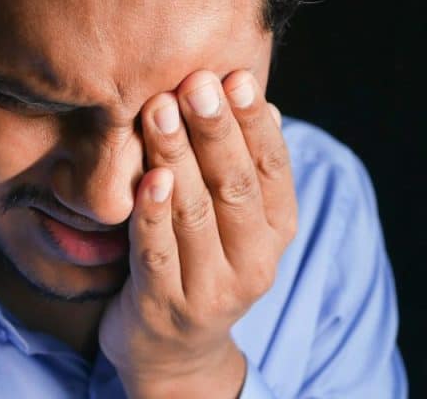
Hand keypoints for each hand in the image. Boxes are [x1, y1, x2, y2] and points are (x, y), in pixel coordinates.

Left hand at [98, 69, 297, 397]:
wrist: (174, 350)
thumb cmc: (204, 261)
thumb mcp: (237, 220)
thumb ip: (245, 167)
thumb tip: (262, 102)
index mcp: (277, 232)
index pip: (273, 170)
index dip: (254, 123)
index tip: (236, 76)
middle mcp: (254, 262)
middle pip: (236, 187)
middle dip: (216, 130)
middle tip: (196, 82)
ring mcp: (210, 288)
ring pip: (195, 213)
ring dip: (178, 156)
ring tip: (160, 109)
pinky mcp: (165, 306)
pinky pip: (157, 252)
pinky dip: (152, 213)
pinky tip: (149, 177)